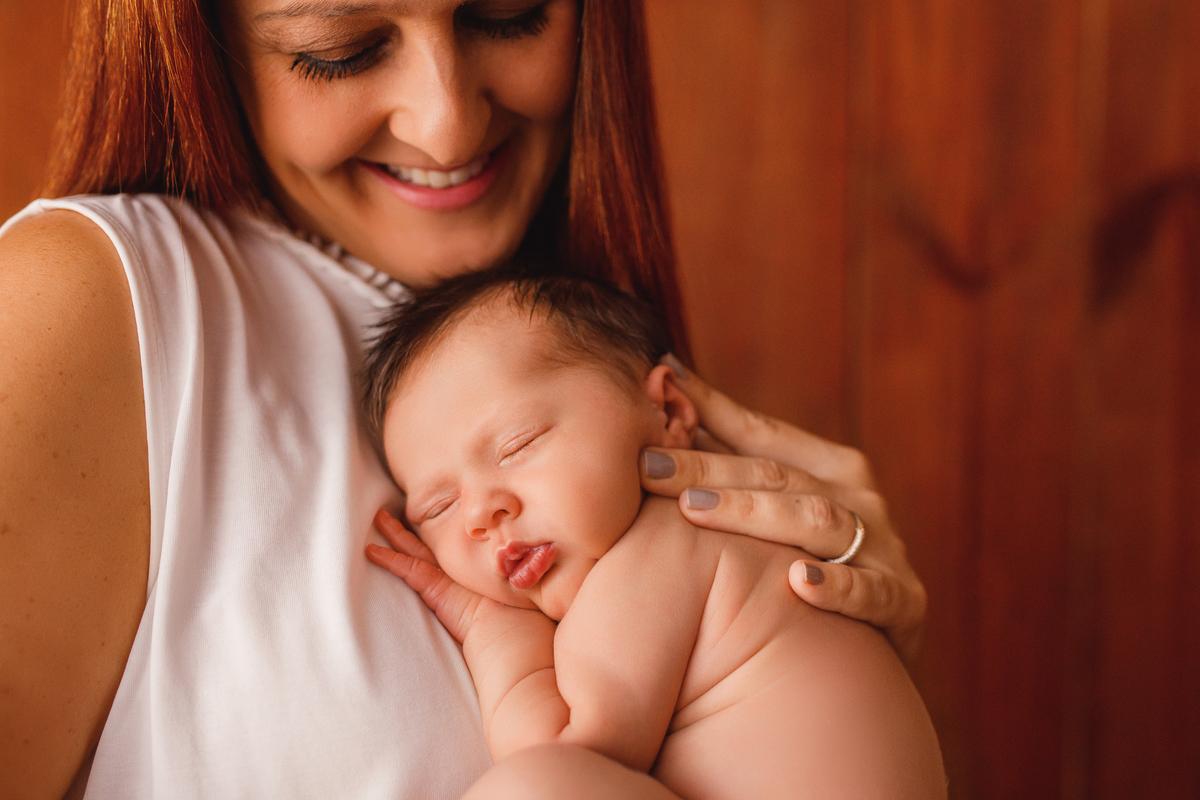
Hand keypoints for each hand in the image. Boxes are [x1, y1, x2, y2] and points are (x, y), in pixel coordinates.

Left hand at [367, 509, 499, 643]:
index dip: (435, 535)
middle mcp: (460, 567)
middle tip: (394, 512)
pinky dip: (388, 559)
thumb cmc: (514, 623)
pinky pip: (406, 567)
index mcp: (474, 571)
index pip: (448, 550)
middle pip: (429, 541)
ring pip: (415, 548)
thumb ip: (499, 597)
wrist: (510, 630)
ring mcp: (447, 574)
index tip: (423, 522)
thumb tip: (507, 601)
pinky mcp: (435, 586)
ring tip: (379, 519)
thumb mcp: (505, 604)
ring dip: (395, 533)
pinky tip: (372, 551)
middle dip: (412, 526)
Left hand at [641, 356, 926, 666]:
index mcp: (831, 468)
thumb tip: (664, 398)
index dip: (707, 414)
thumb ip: (730, 464)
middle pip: (777, 476)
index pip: (760, 435)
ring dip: (754, 514)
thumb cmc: (811, 570)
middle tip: (648, 467)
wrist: (879, 660)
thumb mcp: (777, 513)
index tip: (654, 395)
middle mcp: (860, 500)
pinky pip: (871, 593)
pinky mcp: (905, 603)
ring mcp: (886, 550)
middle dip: (708, 469)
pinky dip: (836, 587)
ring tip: (695, 511)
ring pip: (816, 521)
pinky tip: (797, 584)